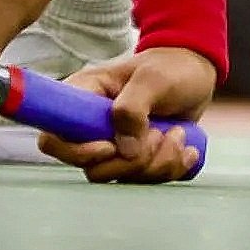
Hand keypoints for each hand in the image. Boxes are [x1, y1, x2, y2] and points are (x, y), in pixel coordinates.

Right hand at [38, 48, 215, 182]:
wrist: (196, 75)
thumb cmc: (170, 68)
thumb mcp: (153, 79)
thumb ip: (133, 108)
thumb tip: (124, 149)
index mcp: (84, 98)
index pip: (54, 138)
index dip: (76, 151)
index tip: (110, 146)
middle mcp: (93, 127)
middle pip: (92, 168)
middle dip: (133, 160)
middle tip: (160, 133)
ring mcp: (115, 146)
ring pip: (122, 177)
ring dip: (158, 162)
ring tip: (178, 134)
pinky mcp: (135, 160)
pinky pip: (146, 181)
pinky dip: (170, 169)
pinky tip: (186, 149)